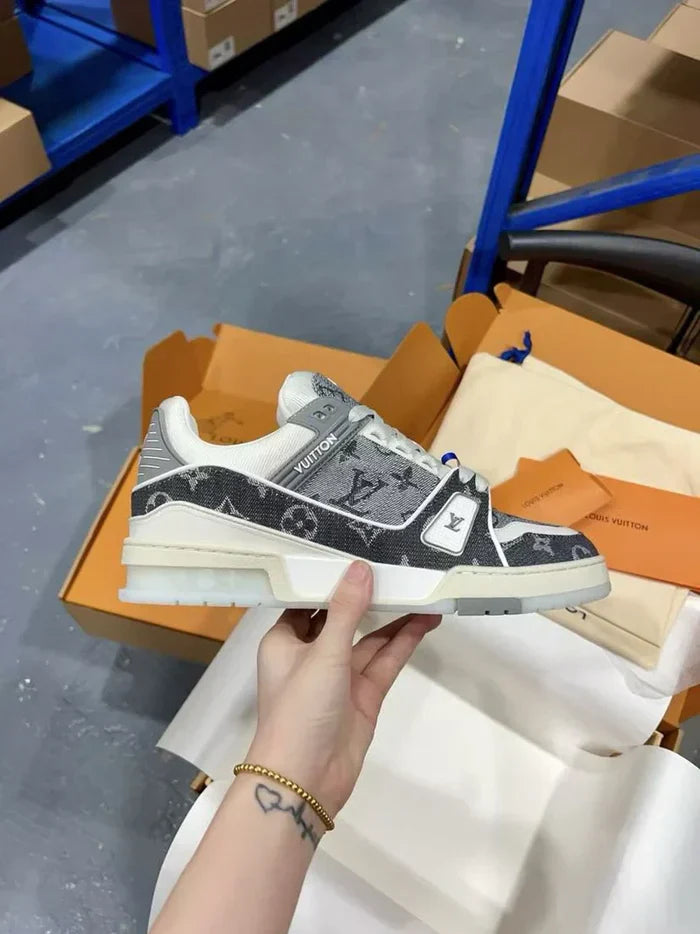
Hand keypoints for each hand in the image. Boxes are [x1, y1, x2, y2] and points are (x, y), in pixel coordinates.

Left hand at [246, 561, 439, 817]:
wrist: (306, 779)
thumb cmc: (300, 707)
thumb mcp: (323, 653)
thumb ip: (347, 611)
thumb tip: (361, 568)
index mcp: (285, 640)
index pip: (308, 601)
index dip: (331, 579)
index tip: (355, 553)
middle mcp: (311, 655)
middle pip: (343, 618)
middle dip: (368, 596)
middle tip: (397, 567)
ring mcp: (340, 676)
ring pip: (370, 639)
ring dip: (394, 618)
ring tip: (423, 590)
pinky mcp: (363, 696)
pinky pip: (384, 662)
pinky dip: (403, 642)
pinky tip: (424, 620)